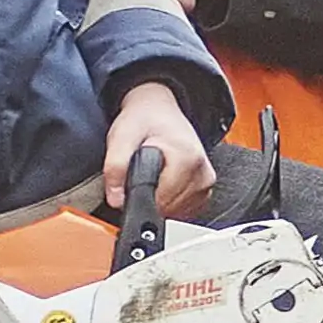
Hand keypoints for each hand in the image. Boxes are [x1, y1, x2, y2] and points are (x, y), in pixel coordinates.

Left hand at [104, 80, 213, 214]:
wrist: (159, 110)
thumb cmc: (144, 120)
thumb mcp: (121, 137)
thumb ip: (115, 167)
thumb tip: (117, 199)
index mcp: (187, 159)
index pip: (161, 201)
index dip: (139, 195)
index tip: (133, 179)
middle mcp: (203, 172)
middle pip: (169, 208)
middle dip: (149, 196)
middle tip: (142, 172)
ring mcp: (206, 182)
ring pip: (176, 212)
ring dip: (160, 199)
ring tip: (154, 173)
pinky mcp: (205, 189)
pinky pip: (184, 209)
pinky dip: (170, 200)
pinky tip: (164, 181)